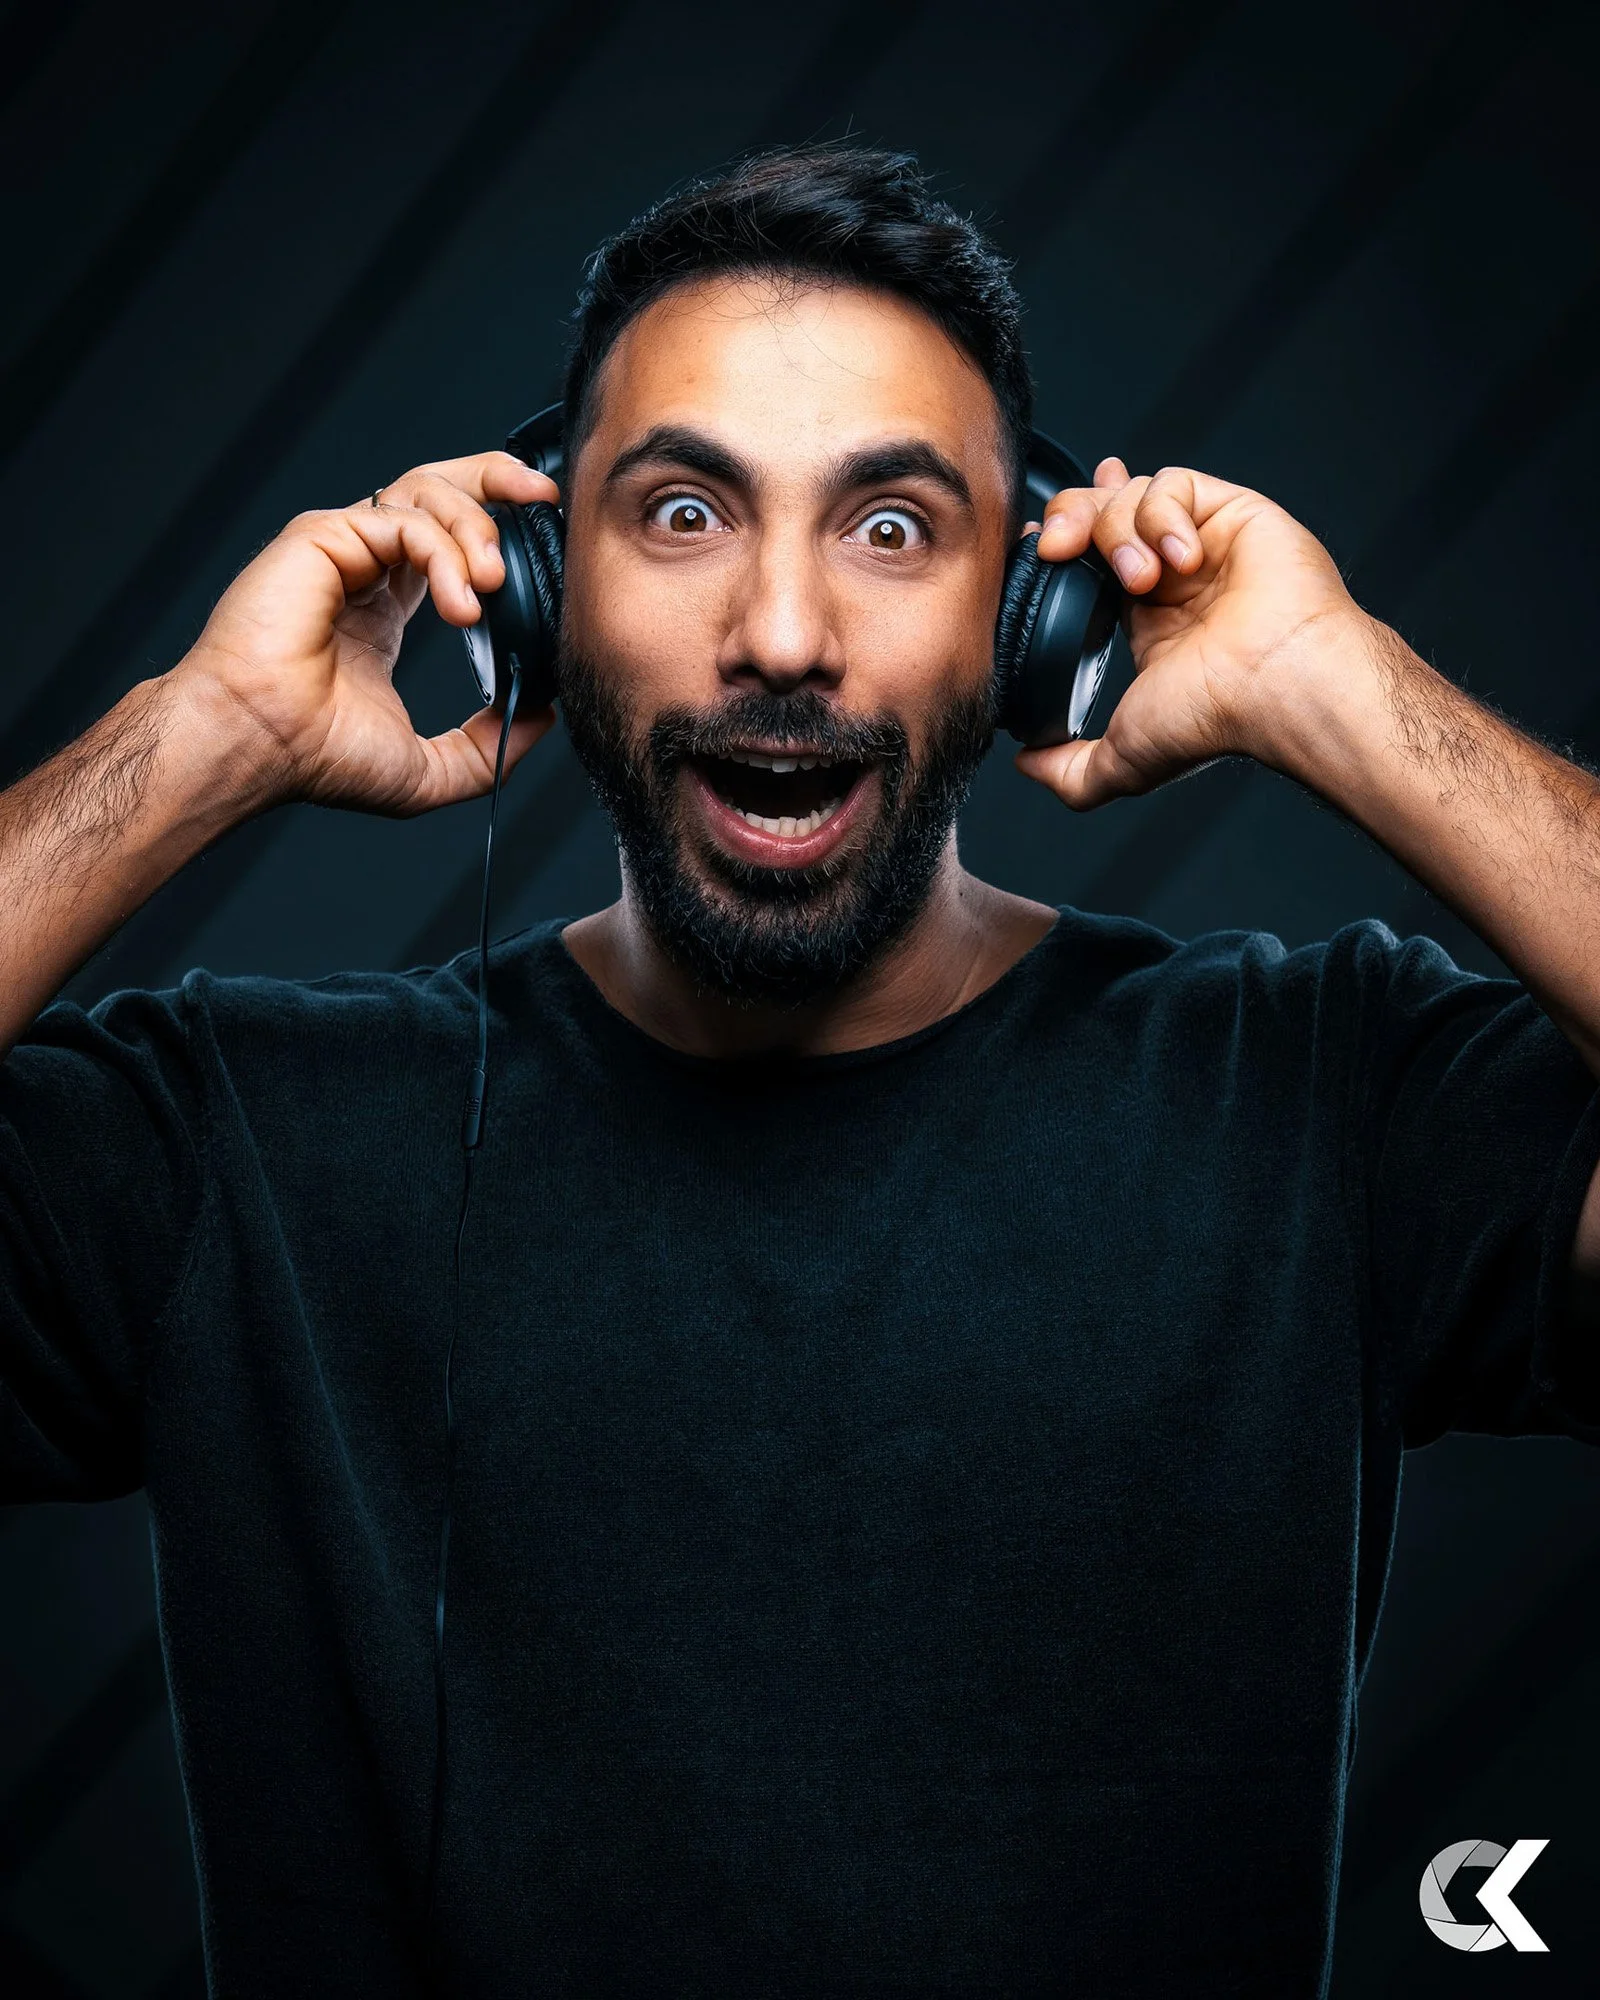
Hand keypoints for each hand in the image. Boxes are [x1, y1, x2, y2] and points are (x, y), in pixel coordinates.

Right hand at [170, 451, 558, 814]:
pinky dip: (444, 552)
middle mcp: (363, 566)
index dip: (500, 529)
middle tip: (545, 502)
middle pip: (440, 486)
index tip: (548, 543)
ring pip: (425, 491)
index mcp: (382, 606)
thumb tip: (541, 719)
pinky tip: (462, 603)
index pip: (449, 539)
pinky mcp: (323, 536)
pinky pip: (402, 519)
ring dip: (477, 529)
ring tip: (494, 586)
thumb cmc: (315, 757)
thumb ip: (489, 747)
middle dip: (499, 480)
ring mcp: (342, 546)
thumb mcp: (430, 768)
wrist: (257, 746)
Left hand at [1016, 458, 1375, 809]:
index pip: (1091, 558)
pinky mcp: (1231, 510)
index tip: (1038, 543)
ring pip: (1129, 494)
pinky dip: (1162, 514)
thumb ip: (1071, 770)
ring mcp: (1203, 539)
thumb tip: (1027, 764)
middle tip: (1058, 551)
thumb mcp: (1123, 756)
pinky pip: (1174, 483)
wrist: (1274, 684)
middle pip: (1098, 513)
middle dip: (1068, 521)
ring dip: (1118, 531)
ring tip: (1143, 579)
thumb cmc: (1216, 718)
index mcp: (1148, 617)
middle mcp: (1174, 574)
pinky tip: (1182, 559)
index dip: (1060, 539)